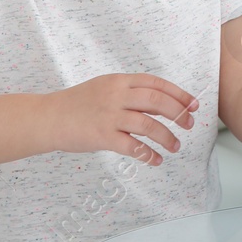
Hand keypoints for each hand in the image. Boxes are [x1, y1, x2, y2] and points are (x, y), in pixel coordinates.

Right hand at [47, 74, 197, 165]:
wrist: (48, 117)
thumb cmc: (79, 104)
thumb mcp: (106, 88)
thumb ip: (132, 94)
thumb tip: (165, 104)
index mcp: (119, 81)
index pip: (156, 83)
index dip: (179, 93)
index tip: (193, 104)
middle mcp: (116, 95)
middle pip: (157, 101)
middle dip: (178, 113)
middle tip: (189, 124)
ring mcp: (109, 116)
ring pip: (148, 125)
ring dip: (167, 137)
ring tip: (175, 146)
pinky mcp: (102, 136)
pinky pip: (132, 147)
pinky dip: (148, 154)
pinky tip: (156, 160)